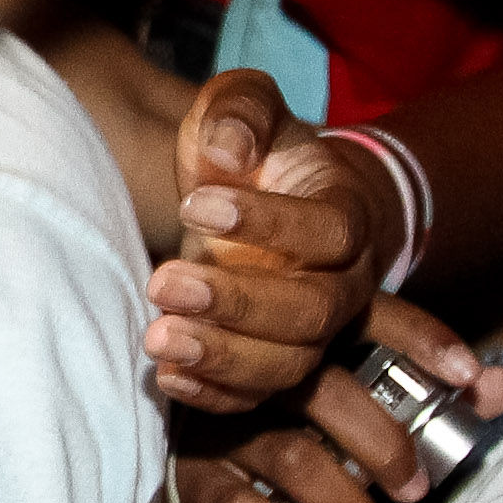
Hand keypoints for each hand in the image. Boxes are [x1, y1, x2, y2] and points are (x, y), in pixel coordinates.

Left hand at [147, 69, 395, 413]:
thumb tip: (227, 149)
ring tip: (157, 338)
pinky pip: (258, 397)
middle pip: (312, 312)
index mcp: (345, 213)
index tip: (194, 204)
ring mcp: (312, 330)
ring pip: (288, 363)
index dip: (270, 224)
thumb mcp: (243, 105)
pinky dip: (214, 395)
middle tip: (163, 283)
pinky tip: (168, 376)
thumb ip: (239, 113)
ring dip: (222, 357)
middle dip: (237, 304)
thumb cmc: (254, 147)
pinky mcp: (273, 359)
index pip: (328, 231)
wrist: (268, 194)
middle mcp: (342, 281)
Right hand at [169, 296, 502, 502]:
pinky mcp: (197, 475)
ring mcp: (223, 422)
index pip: (371, 319)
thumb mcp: (355, 397)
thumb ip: (433, 393)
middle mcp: (262, 369)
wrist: (186, 461)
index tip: (469, 375)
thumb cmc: (293, 421)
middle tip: (415, 491)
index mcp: (306, 337)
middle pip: (328, 392)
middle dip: (384, 446)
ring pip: (293, 458)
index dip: (423, 341)